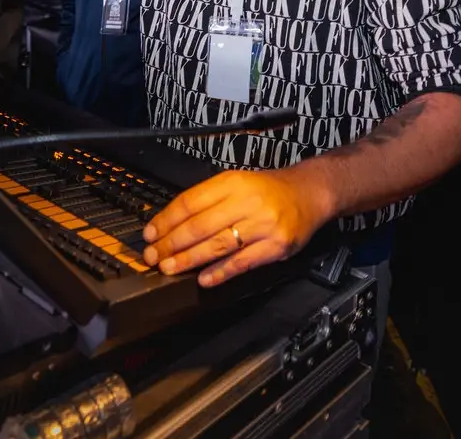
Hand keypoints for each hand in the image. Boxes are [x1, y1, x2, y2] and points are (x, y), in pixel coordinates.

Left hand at [141, 167, 332, 287]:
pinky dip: (220, 272)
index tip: (151, 233)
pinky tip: (203, 278)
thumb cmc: (268, 191)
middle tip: (153, 256)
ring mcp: (263, 225)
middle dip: (171, 243)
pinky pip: (242, 262)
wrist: (309, 194)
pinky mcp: (276, 246)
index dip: (166, 220)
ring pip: (218, 245)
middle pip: (200, 225)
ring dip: (189, 259)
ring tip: (170, 268)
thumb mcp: (237, 183)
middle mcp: (247, 201)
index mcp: (232, 182)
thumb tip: (171, 223)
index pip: (190, 202)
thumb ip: (208, 200)